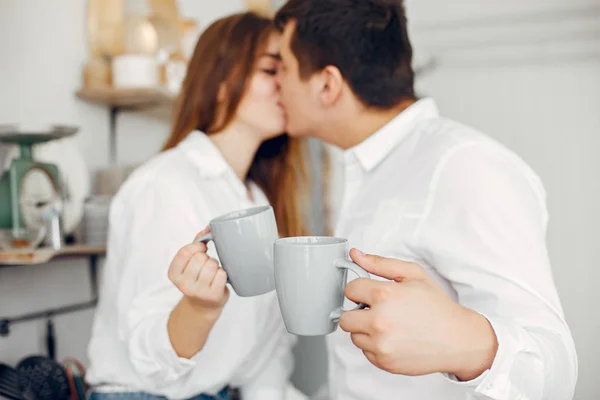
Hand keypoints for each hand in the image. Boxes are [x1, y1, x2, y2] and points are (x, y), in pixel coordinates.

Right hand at [168, 227, 229, 312]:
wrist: (203, 305)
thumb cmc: (198, 278)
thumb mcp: (190, 262)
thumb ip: (197, 242)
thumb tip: (209, 228)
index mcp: (173, 274)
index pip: (185, 252)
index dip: (196, 246)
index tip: (202, 249)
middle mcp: (183, 284)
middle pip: (200, 258)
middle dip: (206, 258)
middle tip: (206, 266)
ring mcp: (198, 291)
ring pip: (212, 265)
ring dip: (215, 266)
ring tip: (212, 273)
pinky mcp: (213, 296)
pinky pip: (222, 274)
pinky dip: (223, 274)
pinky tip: (218, 280)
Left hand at [339, 249, 497, 379]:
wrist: (457, 339)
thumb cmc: (436, 306)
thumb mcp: (413, 275)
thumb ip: (381, 264)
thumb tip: (356, 255)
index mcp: (384, 295)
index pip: (350, 290)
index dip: (359, 290)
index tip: (369, 293)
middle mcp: (378, 321)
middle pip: (345, 317)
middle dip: (357, 312)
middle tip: (376, 311)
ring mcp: (380, 344)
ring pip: (354, 336)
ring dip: (365, 330)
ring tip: (389, 325)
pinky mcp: (383, 361)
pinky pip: (366, 351)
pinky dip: (375, 345)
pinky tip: (394, 338)